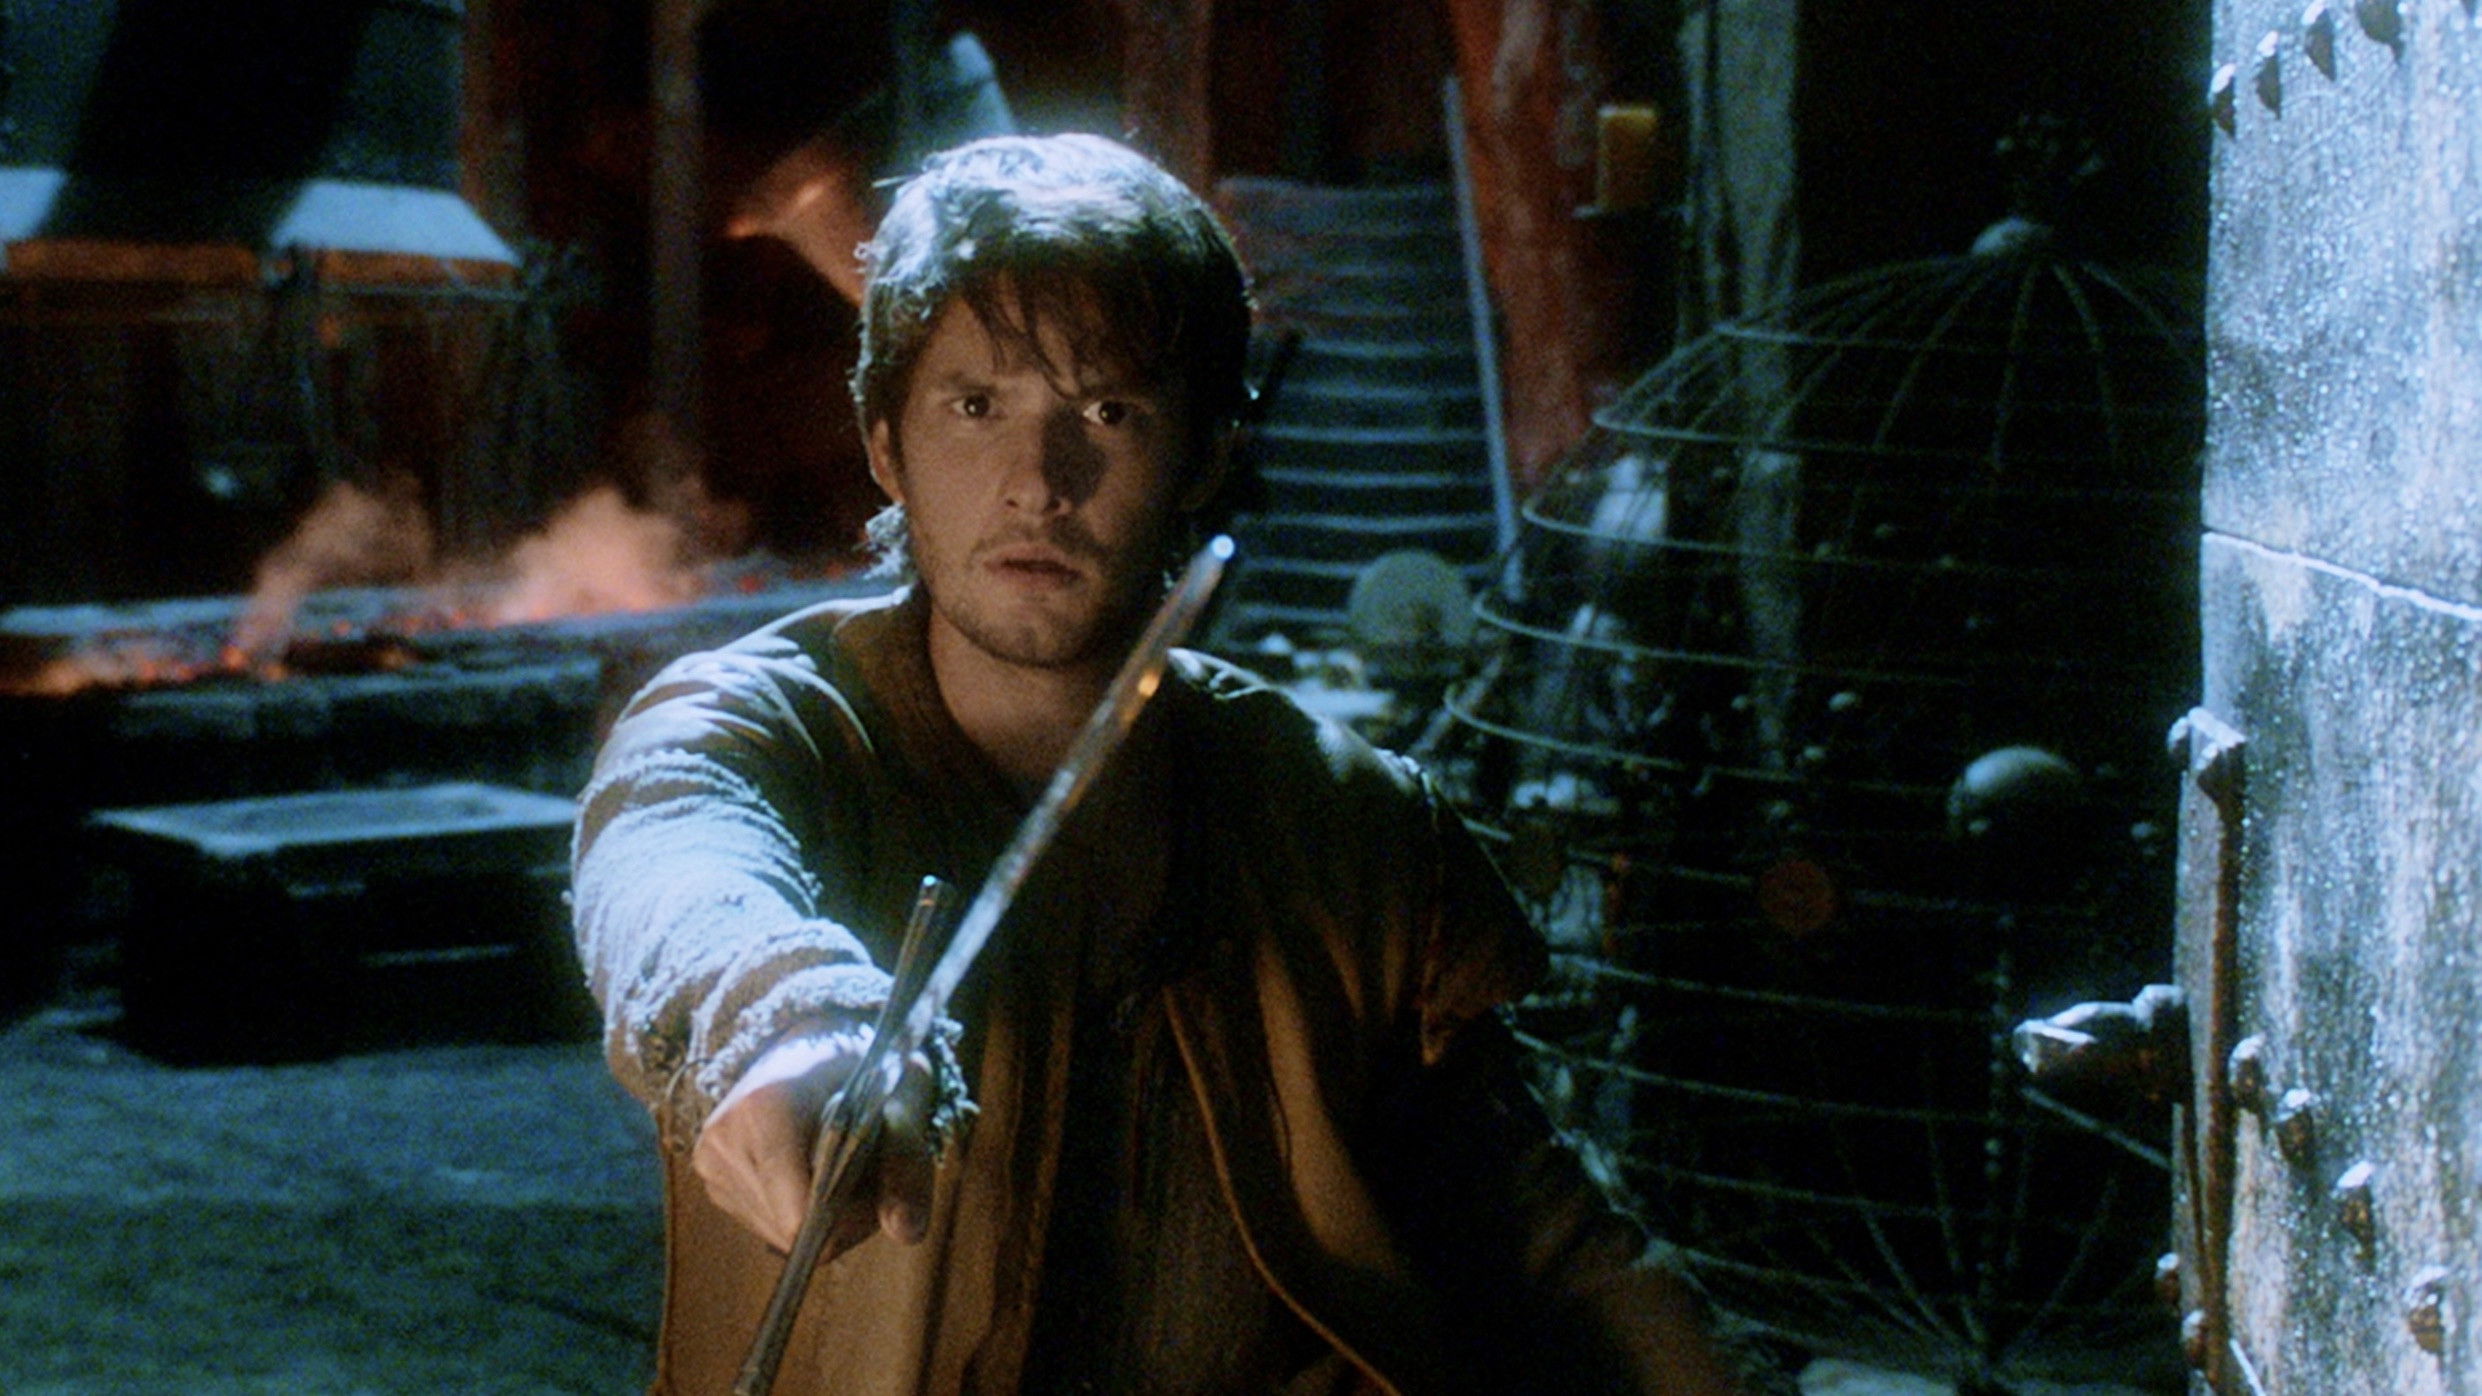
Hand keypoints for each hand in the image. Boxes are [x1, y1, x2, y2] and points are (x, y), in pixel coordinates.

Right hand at [692, 1025, 940, 1253]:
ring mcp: (711, 1161)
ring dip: (821, 1215)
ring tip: (836, 1163)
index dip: (849, 1218)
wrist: (818, 1039)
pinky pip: (765, 1223)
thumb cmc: (864, 1067)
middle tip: (863, 1167)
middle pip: (792, 1230)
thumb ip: (906, 1164)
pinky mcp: (710, 1175)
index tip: (874, 1179)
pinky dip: (798, 1208)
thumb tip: (907, 1232)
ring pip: (779, 1233)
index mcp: (765, 1110)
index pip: (800, 1216)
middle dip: (840, 1216)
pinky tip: (810, 1169)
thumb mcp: (902, 1102)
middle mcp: (725, 1139)